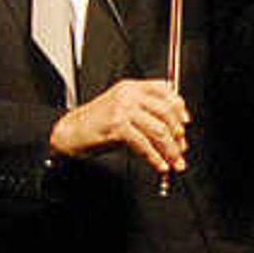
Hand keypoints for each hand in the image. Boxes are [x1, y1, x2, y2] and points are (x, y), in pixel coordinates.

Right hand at [54, 76, 189, 176]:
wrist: (69, 132)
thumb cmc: (95, 123)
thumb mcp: (121, 108)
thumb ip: (145, 111)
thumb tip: (174, 129)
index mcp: (131, 87)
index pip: (164, 90)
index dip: (179, 108)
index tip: (185, 124)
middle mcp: (128, 95)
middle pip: (166, 112)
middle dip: (178, 135)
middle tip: (181, 149)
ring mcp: (122, 110)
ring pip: (158, 131)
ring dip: (170, 150)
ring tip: (174, 162)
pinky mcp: (117, 126)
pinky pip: (144, 144)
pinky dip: (155, 158)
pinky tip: (159, 165)